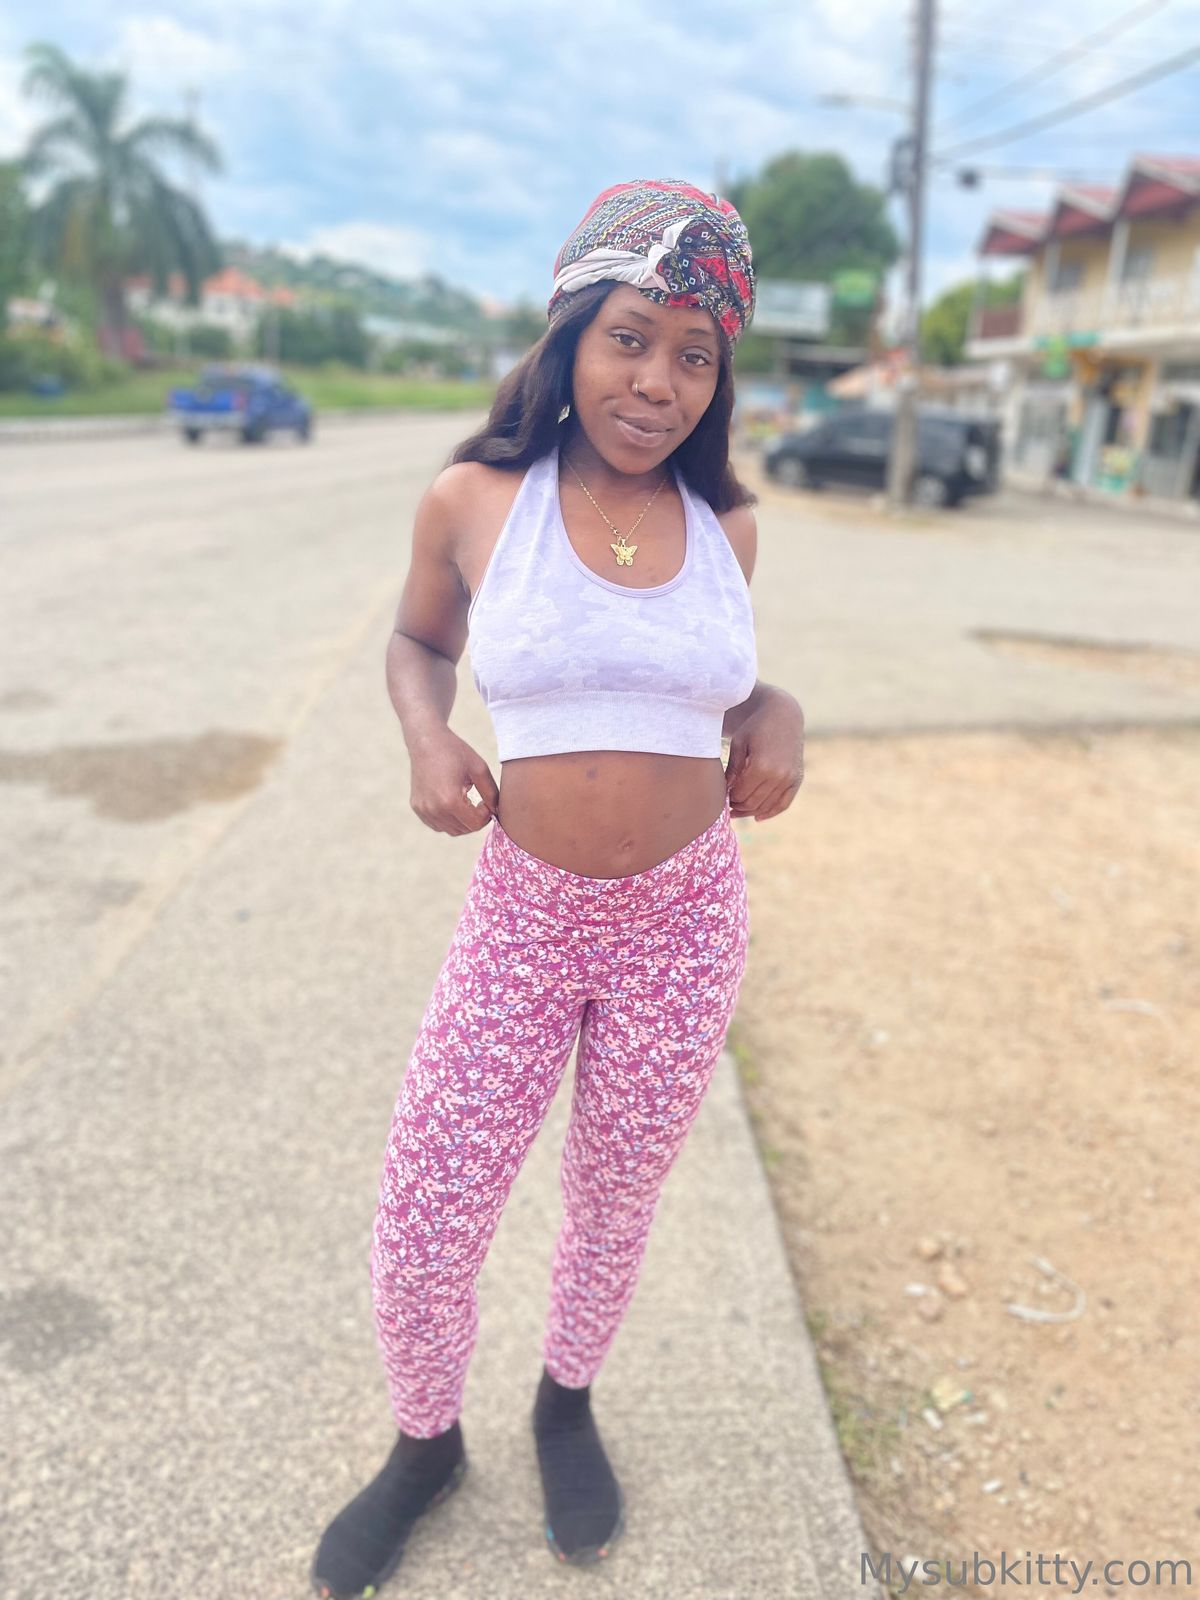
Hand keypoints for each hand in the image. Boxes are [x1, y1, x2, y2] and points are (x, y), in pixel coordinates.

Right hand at [409, 727, 499, 834]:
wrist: (426, 741)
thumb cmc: (454, 752)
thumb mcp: (479, 769)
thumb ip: (491, 793)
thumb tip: (497, 812)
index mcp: (450, 800)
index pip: (475, 824)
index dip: (486, 815)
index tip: (486, 802)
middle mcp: (434, 809)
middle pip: (464, 830)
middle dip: (475, 820)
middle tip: (479, 804)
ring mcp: (423, 810)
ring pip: (451, 830)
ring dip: (463, 822)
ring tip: (466, 803)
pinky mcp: (417, 807)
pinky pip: (438, 825)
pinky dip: (449, 820)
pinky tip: (453, 804)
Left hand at [725, 690, 804, 820]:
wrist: (783, 715)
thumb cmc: (755, 727)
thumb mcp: (738, 744)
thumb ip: (733, 769)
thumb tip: (724, 792)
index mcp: (761, 766)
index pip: (740, 794)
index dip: (729, 798)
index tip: (721, 798)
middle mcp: (778, 775)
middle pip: (753, 802)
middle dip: (738, 807)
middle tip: (728, 806)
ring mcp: (790, 778)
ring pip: (767, 806)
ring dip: (751, 811)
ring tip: (738, 811)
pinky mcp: (797, 778)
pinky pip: (784, 803)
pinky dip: (771, 812)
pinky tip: (758, 818)